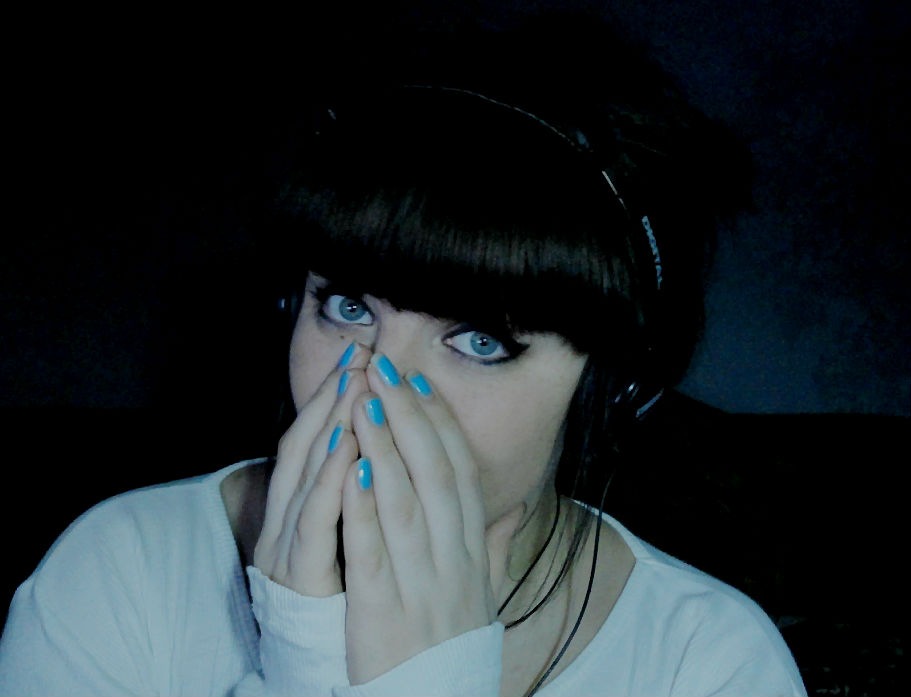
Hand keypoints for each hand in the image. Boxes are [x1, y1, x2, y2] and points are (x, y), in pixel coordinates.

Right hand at [254, 342, 370, 597]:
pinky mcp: (300, 573)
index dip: (341, 394)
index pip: (323, 436)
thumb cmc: (341, 590)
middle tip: (359, 356)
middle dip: (333, 397)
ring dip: (330, 429)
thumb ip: (366, 496)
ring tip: (352, 388)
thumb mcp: (351, 536)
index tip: (369, 357)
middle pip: (308, 445)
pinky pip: (315, 526)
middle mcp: (290, 516)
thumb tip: (390, 457)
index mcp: (307, 504)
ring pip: (306, 476)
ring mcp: (290, 542)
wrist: (314, 658)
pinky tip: (348, 456)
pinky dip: (330, 489)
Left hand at [341, 355, 523, 683]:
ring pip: (405, 503)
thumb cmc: (455, 648)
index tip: (422, 386)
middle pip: (436, 475)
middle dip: (410, 418)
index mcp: (474, 552)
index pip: (462, 475)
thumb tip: (507, 504)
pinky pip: (374, 554)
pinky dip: (363, 509)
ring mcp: (422, 586)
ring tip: (365, 401)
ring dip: (384, 448)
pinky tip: (351, 471)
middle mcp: (455, 561)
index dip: (441, 426)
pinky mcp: (384, 614)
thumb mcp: (483, 593)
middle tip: (386, 371)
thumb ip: (492, 545)